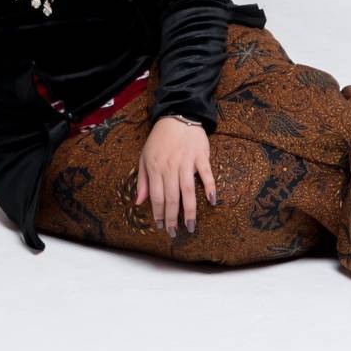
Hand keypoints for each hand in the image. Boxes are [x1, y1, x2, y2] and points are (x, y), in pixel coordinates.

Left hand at [135, 117, 214, 236]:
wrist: (178, 116)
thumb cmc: (160, 139)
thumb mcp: (145, 157)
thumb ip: (142, 180)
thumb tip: (139, 202)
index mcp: (155, 167)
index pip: (157, 196)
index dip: (158, 213)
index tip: (160, 226)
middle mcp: (170, 166)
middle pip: (171, 198)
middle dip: (172, 218)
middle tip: (174, 233)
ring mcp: (186, 161)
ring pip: (188, 191)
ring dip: (190, 211)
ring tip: (190, 227)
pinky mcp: (201, 156)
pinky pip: (206, 174)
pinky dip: (209, 187)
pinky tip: (211, 201)